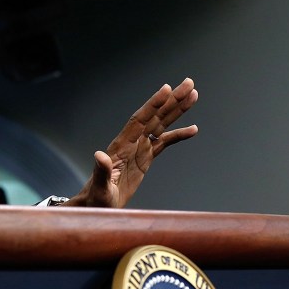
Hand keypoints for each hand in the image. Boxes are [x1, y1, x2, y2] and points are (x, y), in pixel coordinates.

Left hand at [67, 77, 198, 207]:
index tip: (167, 89)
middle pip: (154, 116)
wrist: (95, 205)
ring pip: (160, 125)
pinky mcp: (144, 158)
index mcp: (121, 146)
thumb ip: (100, 171)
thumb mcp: (99, 187)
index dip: (153, 104)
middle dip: (171, 100)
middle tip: (189, 82)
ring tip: (193, 94)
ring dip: (176, 110)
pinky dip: (178, 135)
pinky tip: (193, 129)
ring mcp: (138, 149)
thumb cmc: (95, 198)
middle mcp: (130, 143)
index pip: (139, 120)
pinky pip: (164, 142)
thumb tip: (98, 154)